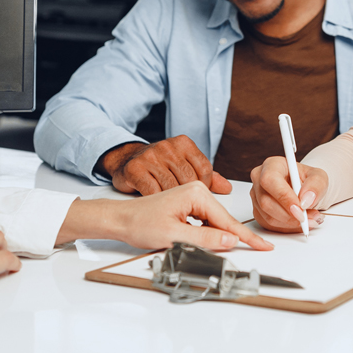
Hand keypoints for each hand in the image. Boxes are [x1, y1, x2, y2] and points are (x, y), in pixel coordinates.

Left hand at [57, 182, 272, 251]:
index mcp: (197, 194)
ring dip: (220, 236)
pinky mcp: (188, 204)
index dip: (247, 237)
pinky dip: (211, 233)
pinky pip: (206, 221)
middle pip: (224, 221)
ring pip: (215, 222)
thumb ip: (205, 239)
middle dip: (235, 238)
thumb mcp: (175, 236)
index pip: (227, 221)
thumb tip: (230, 241)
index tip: (264, 245)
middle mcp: (197, 191)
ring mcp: (193, 196)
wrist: (121, 219)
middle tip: (258, 249)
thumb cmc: (140, 223)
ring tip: (229, 247)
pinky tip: (209, 240)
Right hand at [100, 135, 231, 195]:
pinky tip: (159, 205)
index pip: (204, 168)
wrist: (125, 161)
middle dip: (190, 198)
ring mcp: (150, 157)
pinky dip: (158, 202)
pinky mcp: (135, 169)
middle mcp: (167, 147)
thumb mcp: (183, 167)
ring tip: (173, 208)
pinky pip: (153, 191)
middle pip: (189, 179)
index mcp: (183, 144)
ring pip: (171, 187)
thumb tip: (227, 188)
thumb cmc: (158, 168)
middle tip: (188, 208)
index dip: (206, 187)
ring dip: (174, 203)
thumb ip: (206, 176)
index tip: (201, 198)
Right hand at [249, 156, 326, 232]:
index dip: (284, 196)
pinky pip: (270, 225)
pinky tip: (299, 223)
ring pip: (268, 216)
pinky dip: (287, 228)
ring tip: (309, 219)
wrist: (306, 190)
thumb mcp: (319, 177)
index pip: (270, 180)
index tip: (300, 208)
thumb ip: (315, 185)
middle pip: (265, 201)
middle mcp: (259, 180)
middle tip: (308, 218)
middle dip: (289, 215)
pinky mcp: (258, 213)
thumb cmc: (308, 181)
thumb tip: (306, 199)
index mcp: (272, 165)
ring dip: (291, 223)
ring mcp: (256, 197)